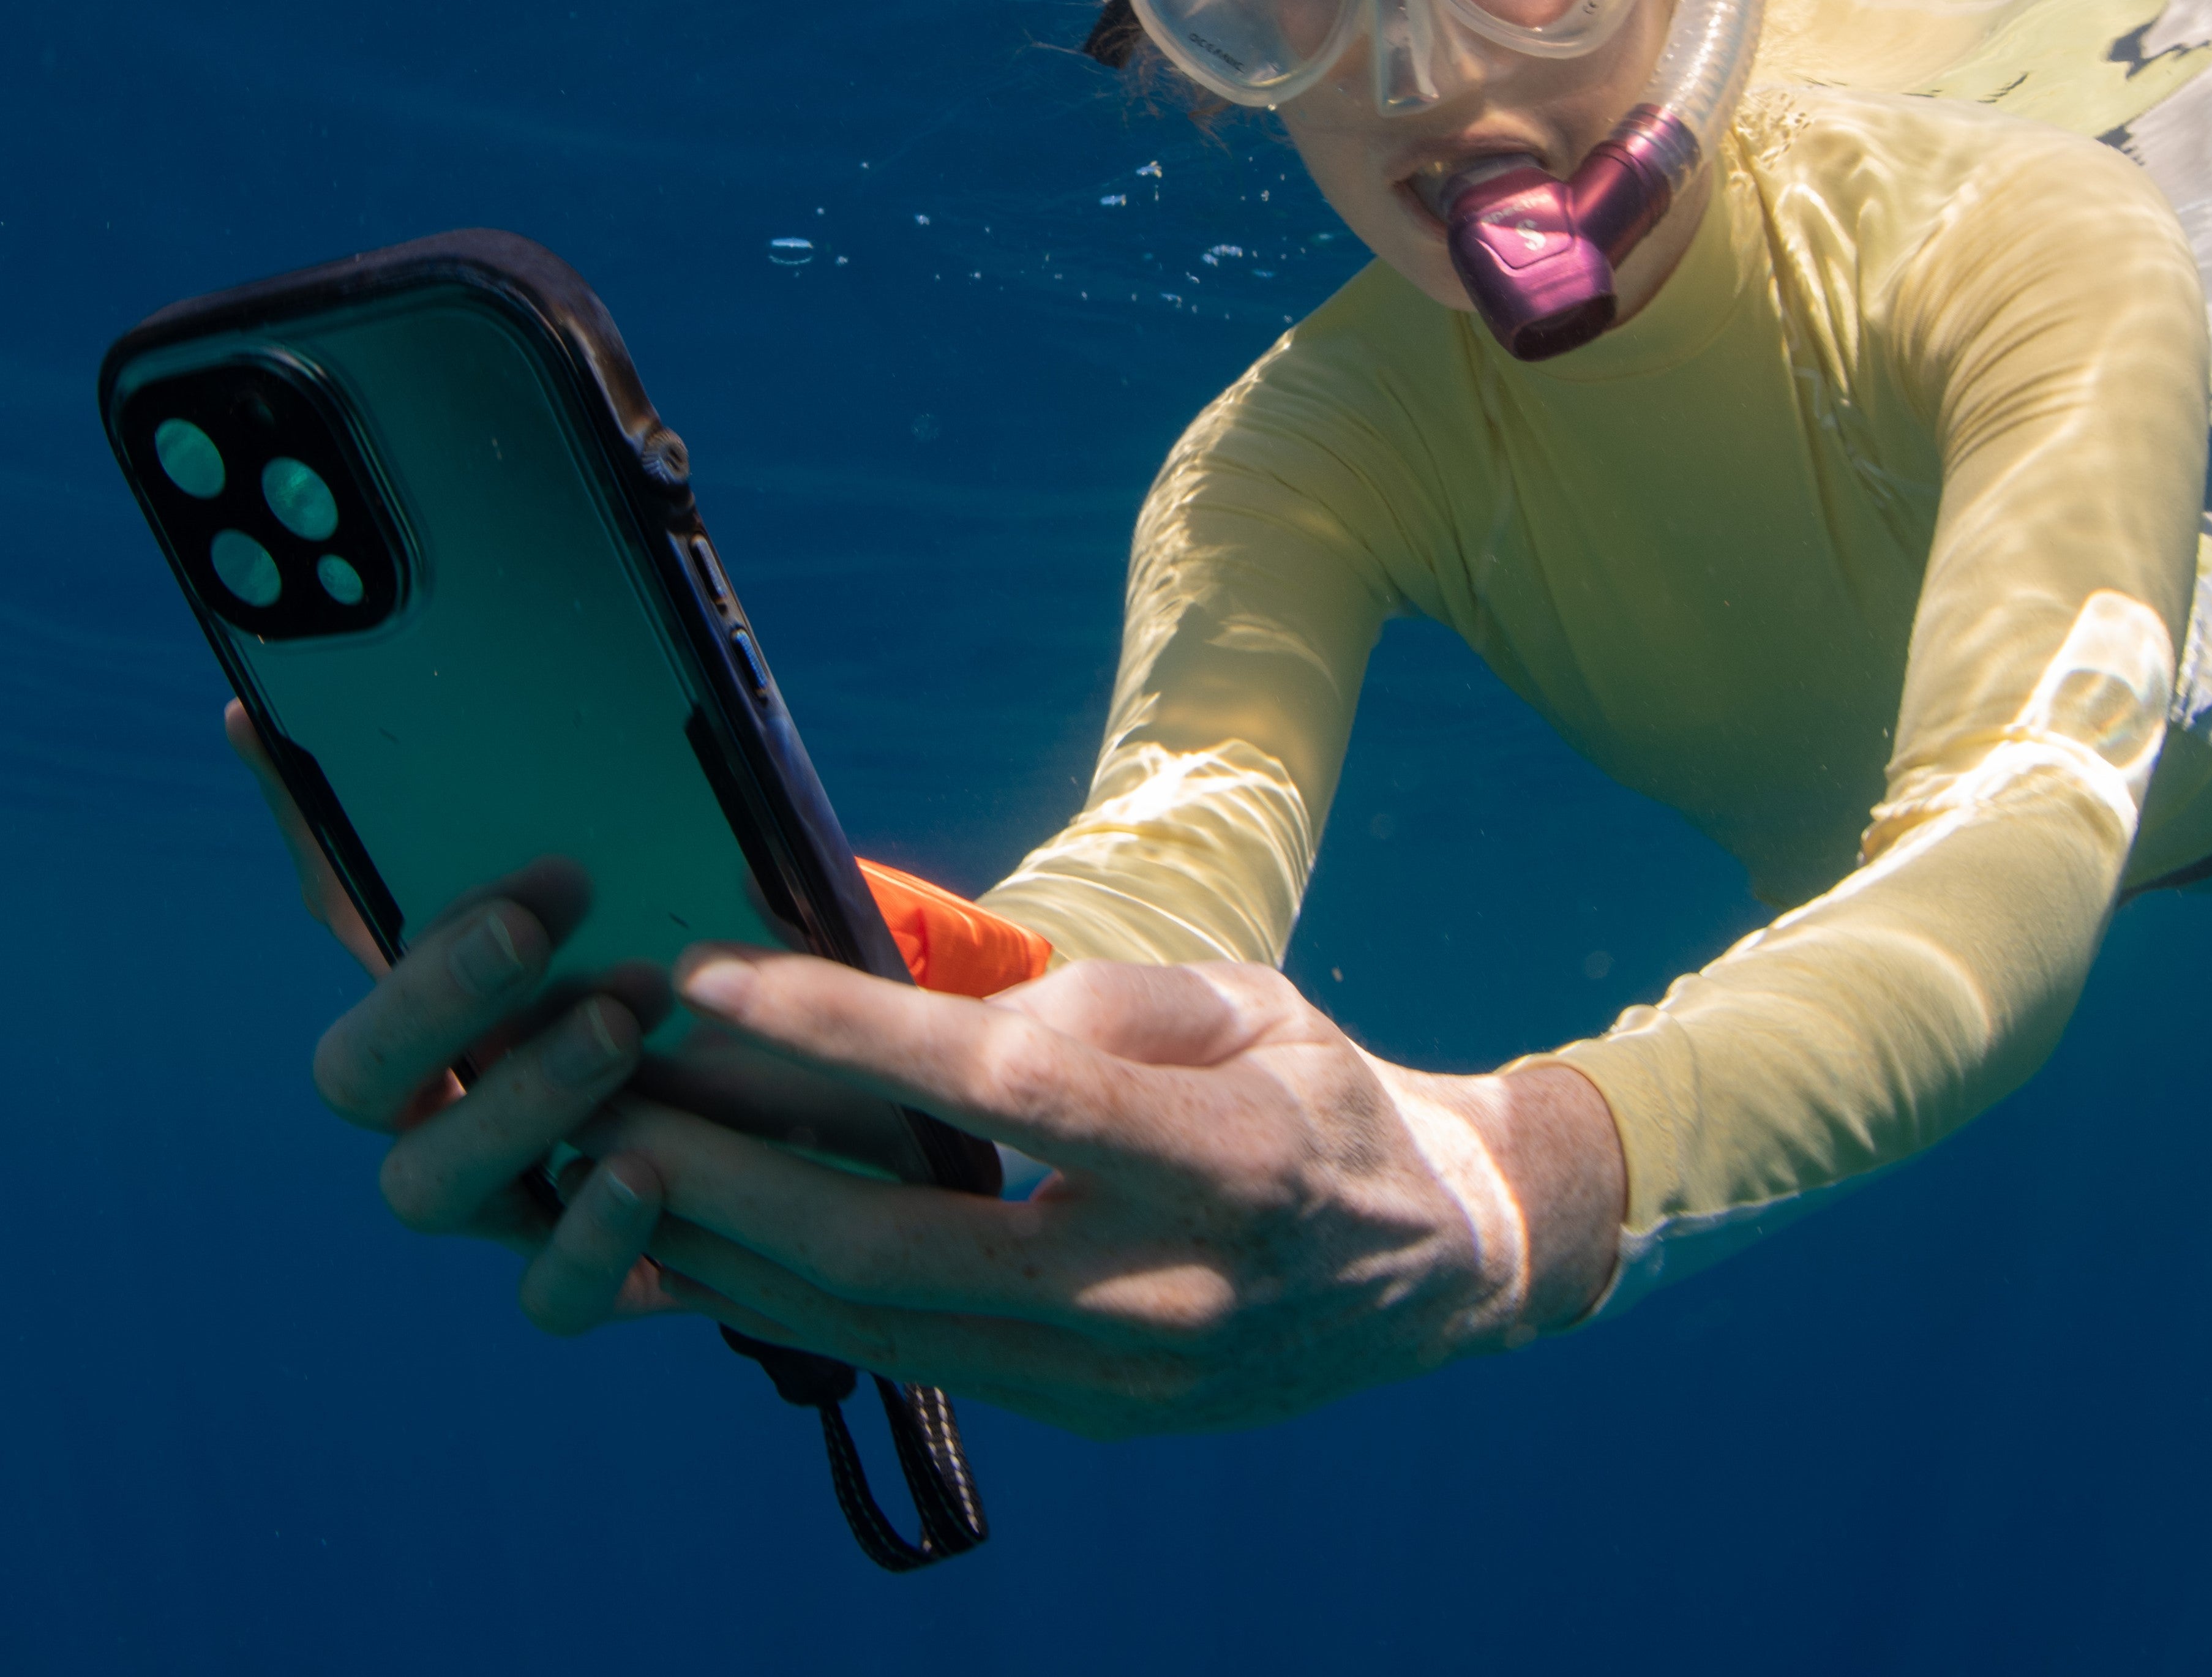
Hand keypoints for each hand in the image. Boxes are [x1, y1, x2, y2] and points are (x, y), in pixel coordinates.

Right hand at [226, 704, 684, 1334]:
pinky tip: (648, 1173)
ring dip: (521, 1097)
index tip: (530, 867)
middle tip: (543, 924)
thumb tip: (253, 709)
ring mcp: (503, 1199)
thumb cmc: (663, 942)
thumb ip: (458, 795)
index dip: (411, 911)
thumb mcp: (606, 857)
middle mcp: (438, 1102)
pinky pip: (551, 1298)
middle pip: (362, 1081)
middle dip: (437, 998)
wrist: (797, 1082)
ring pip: (434, 1187)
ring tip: (625, 1016)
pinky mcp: (589, 1272)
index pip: (349, 954)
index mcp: (424, 993)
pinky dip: (587, 1244)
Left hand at [560, 950, 1627, 1436]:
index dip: (845, 1031)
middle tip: (597, 1095)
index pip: (1006, 1089)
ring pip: (882, 1327)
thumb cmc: (1329, 1101)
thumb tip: (938, 1018)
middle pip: (905, 1246)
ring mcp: (1122, 1385)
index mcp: (1224, 1161)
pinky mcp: (1087, 1424)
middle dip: (730, 1171)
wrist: (1430, 1274)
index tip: (708, 972)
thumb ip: (1105, 1006)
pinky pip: (910, 1361)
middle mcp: (1165, 1295)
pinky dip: (793, 1307)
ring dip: (729, 1249)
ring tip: (608, 1166)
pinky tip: (698, 1252)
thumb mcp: (1254, 1006)